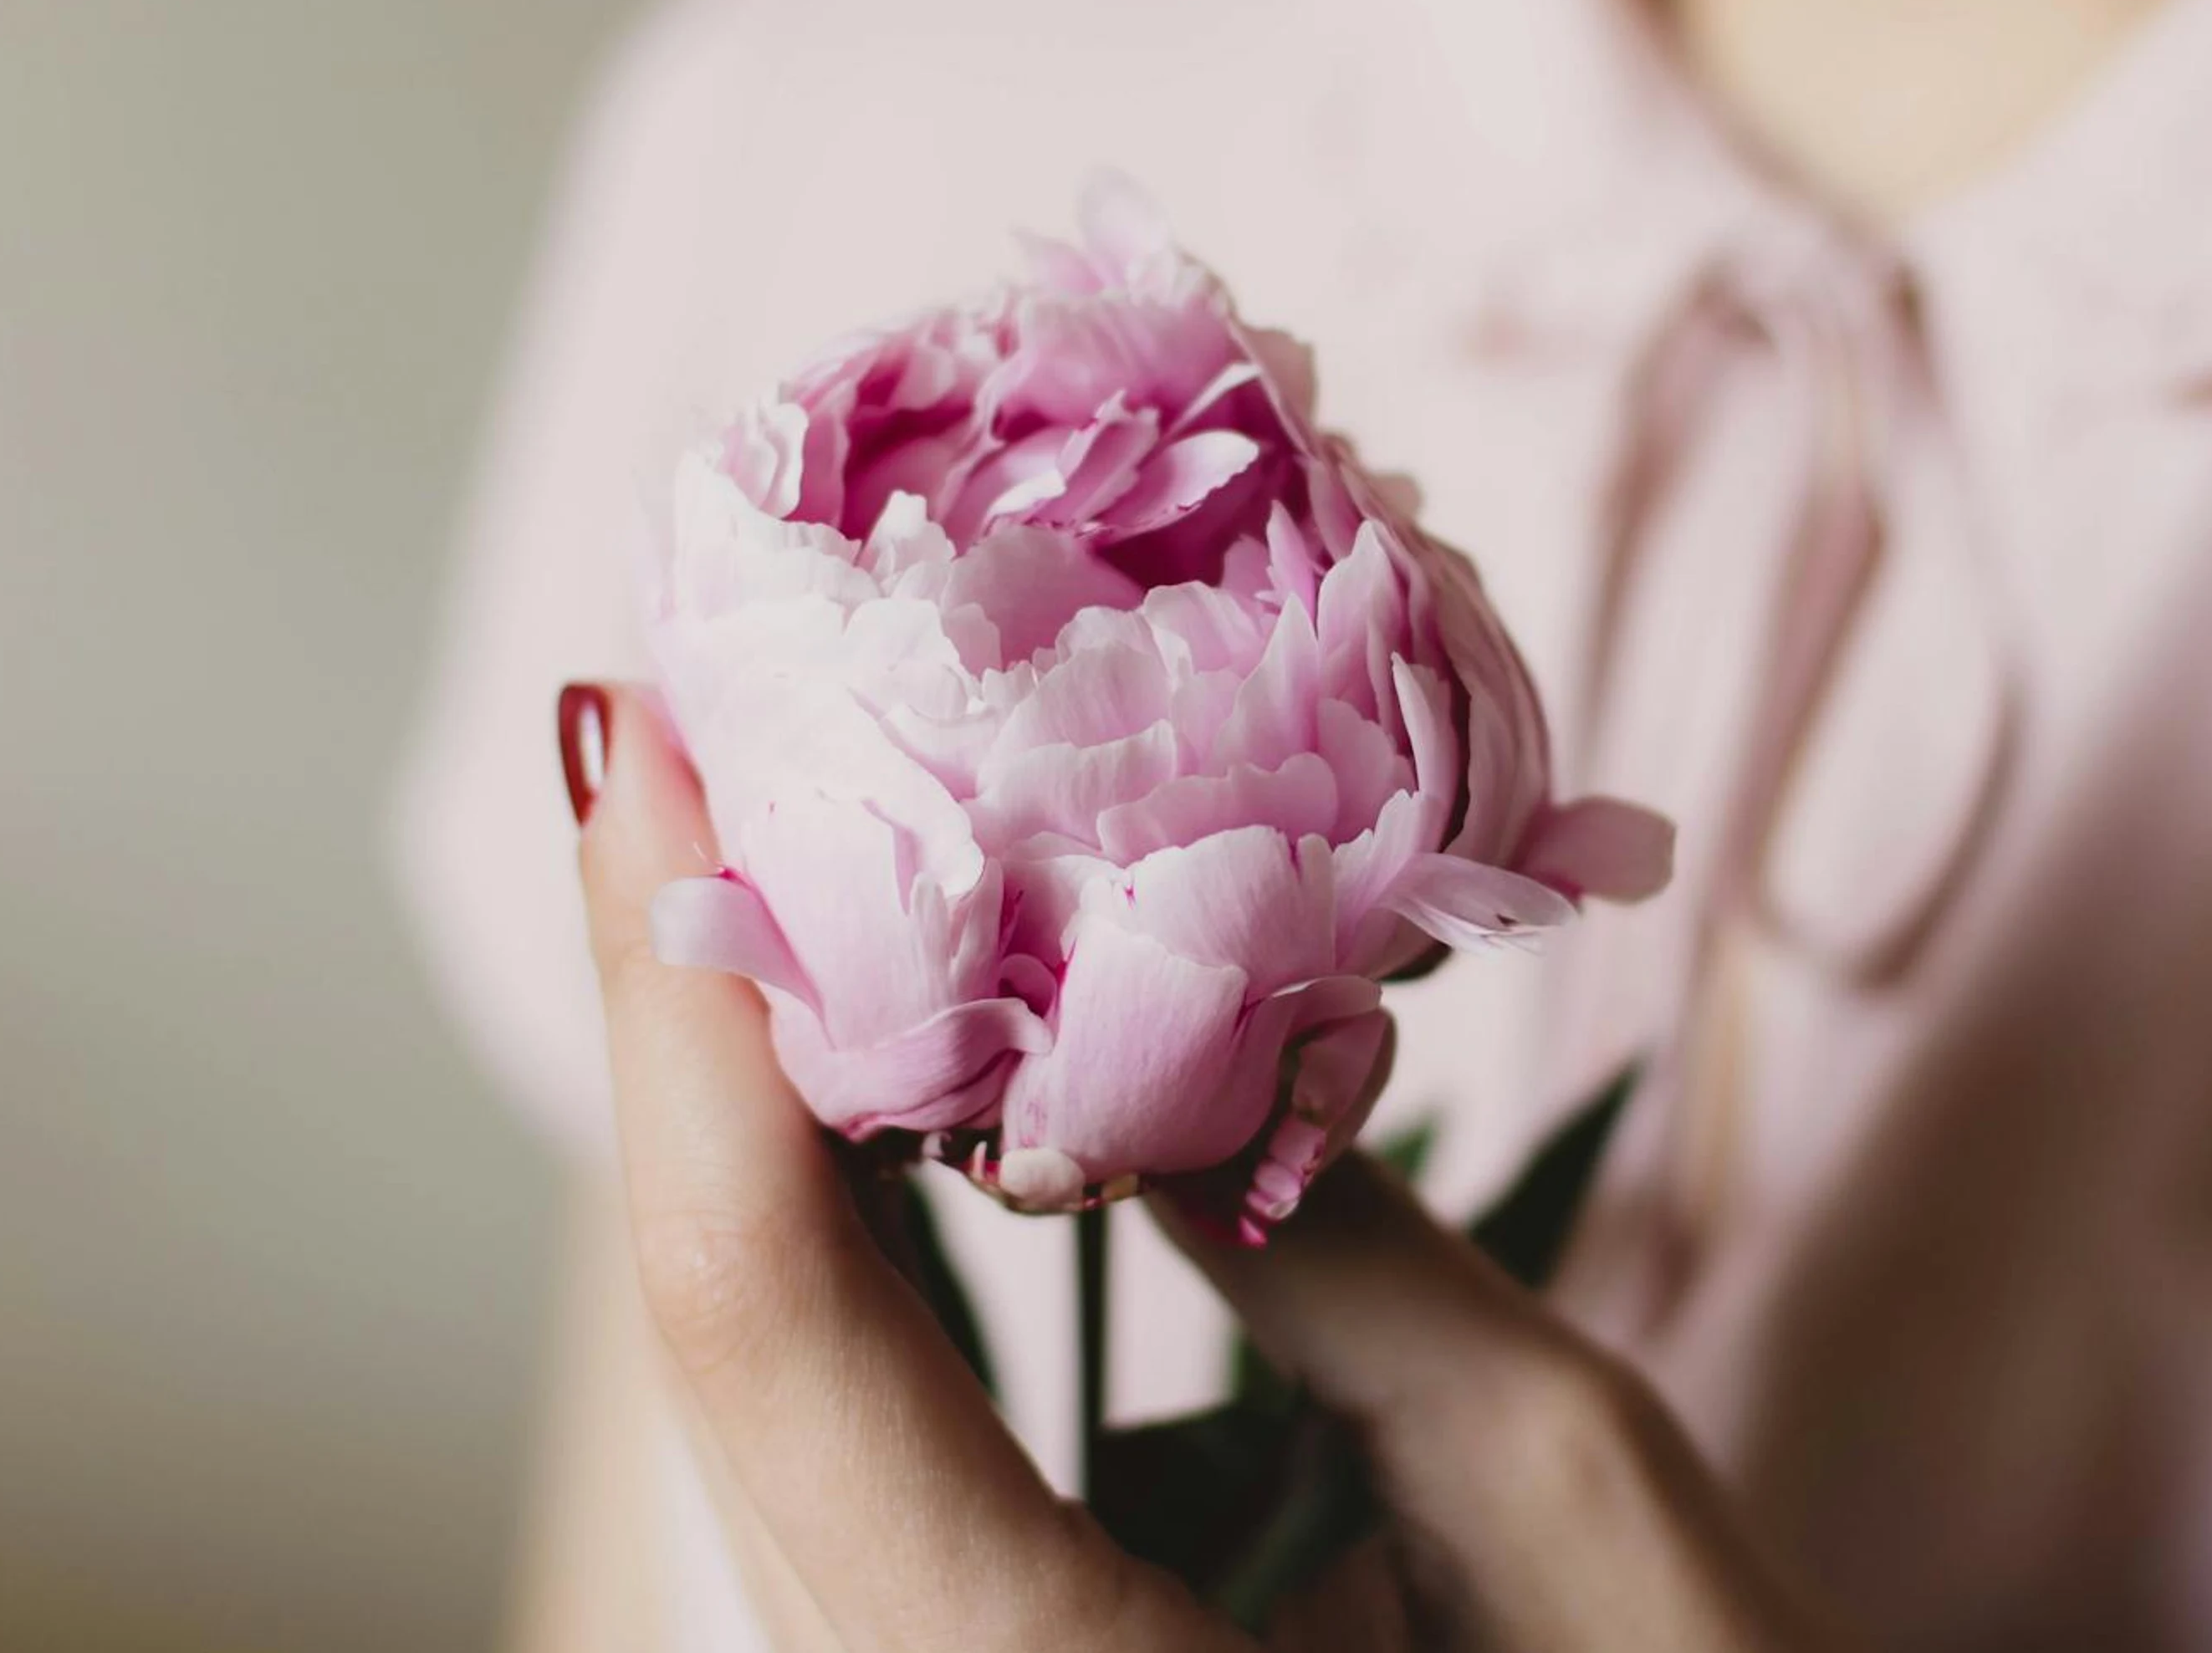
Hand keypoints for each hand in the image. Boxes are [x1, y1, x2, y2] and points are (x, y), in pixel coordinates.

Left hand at [567, 684, 1834, 1650]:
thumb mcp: (1544, 1478)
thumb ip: (1332, 1238)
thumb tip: (1186, 1002)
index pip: (776, 1320)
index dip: (699, 1013)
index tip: (667, 751)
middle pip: (734, 1332)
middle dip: (696, 1014)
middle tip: (688, 734)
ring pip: (774, 1380)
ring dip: (751, 1104)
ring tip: (756, 845)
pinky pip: (860, 1435)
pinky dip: (845, 1228)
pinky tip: (868, 1063)